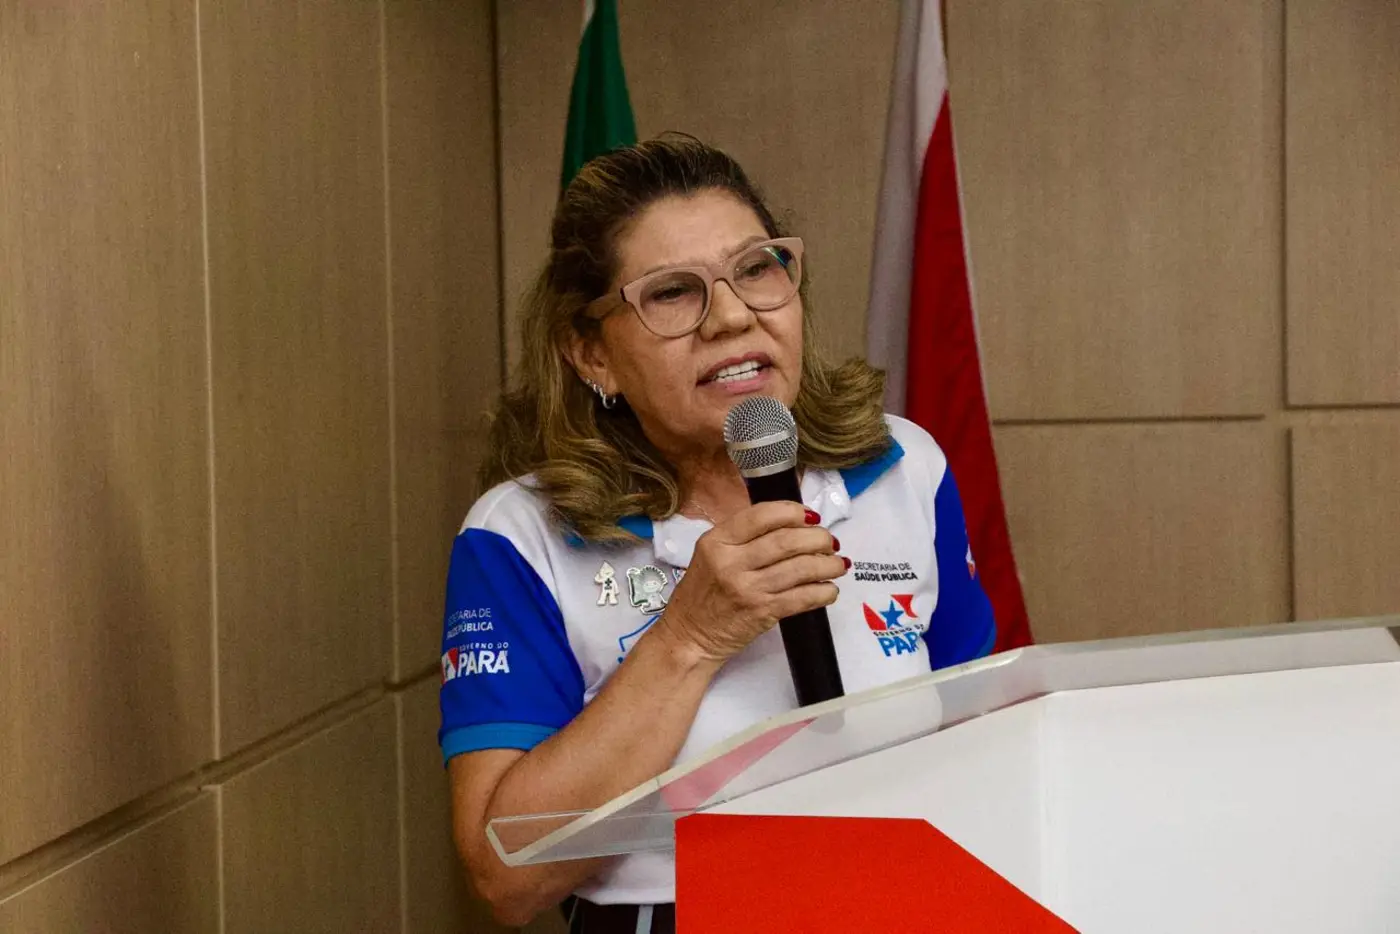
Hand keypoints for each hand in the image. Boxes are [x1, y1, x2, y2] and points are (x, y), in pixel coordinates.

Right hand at [653, 502, 848, 664]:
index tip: (810, 516)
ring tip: (838, 564)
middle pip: (787, 541)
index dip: (793, 512)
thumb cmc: (702, 594)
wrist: (689, 636)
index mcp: (717, 541)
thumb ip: (743, 537)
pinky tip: (829, 589)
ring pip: (800, 568)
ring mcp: (747, 589)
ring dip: (828, 564)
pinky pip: (802, 598)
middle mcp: (731, 562)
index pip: (761, 516)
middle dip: (818, 538)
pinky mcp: (762, 613)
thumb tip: (791, 524)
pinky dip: (823, 592)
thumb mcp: (710, 554)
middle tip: (829, 541)